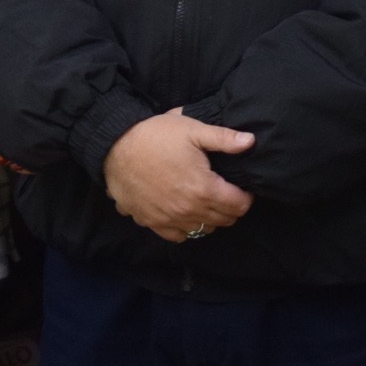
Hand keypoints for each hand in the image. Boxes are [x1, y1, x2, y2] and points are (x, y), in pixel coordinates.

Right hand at [104, 109, 256, 242]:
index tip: (242, 187)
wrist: (115, 147)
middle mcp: (188, 210)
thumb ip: (224, 138)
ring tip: (206, 201)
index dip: (245, 197)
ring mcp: (169, 219)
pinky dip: (185, 228)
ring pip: (203, 230)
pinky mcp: (151, 222)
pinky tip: (184, 212)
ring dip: (209, 219)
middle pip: (224, 220)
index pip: (238, 206)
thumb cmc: (155, 135)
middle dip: (230, 208)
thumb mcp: (192, 129)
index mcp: (203, 188)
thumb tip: (250, 141)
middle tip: (226, 192)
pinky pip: (178, 236)